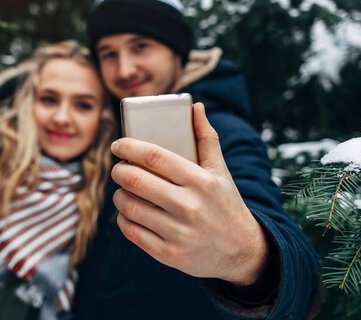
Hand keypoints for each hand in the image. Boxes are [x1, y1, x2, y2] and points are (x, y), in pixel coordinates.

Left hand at [110, 103, 268, 285]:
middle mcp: (189, 206)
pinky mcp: (169, 255)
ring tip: (123, 190)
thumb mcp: (221, 171)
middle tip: (119, 168)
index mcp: (201, 181)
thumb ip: (207, 137)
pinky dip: (123, 219)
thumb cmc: (226, 204)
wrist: (242, 253)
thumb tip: (195, 105)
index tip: (118, 145)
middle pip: (135, 181)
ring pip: (129, 207)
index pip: (154, 157)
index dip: (129, 147)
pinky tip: (128, 212)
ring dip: (119, 195)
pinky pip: (131, 232)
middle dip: (119, 170)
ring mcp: (178, 233)